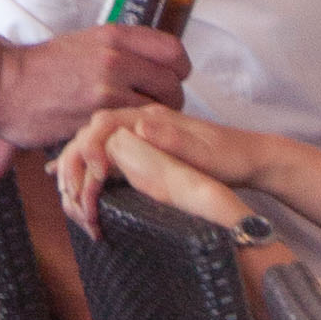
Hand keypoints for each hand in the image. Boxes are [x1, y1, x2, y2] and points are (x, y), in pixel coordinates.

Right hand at [0, 23, 190, 174]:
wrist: (4, 85)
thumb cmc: (42, 67)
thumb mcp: (85, 42)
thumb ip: (122, 50)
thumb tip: (155, 66)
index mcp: (114, 36)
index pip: (174, 51)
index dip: (179, 70)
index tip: (171, 78)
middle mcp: (116, 59)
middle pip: (173, 84)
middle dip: (168, 100)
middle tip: (152, 107)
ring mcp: (107, 89)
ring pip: (157, 111)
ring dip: (150, 121)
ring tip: (133, 123)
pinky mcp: (97, 118)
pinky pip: (133, 128)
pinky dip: (130, 134)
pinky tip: (117, 133)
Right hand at [56, 103, 263, 238]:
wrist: (248, 159)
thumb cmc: (230, 157)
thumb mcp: (206, 152)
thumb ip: (173, 138)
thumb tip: (140, 125)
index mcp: (151, 117)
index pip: (104, 123)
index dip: (90, 147)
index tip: (97, 176)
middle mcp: (139, 122)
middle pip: (90, 134)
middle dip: (74, 163)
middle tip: (75, 197)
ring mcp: (138, 136)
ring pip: (93, 146)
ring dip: (77, 171)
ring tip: (74, 202)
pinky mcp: (140, 150)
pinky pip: (104, 156)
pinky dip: (85, 172)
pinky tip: (72, 186)